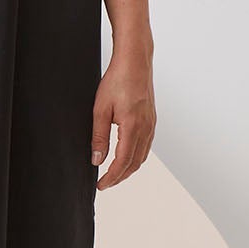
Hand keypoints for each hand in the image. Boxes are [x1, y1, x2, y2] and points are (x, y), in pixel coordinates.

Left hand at [91, 50, 155, 188]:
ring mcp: (151, 124)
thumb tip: (96, 160)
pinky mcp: (152, 120)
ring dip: (129, 168)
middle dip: (120, 177)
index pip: (123, 161)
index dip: (112, 177)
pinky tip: (126, 156)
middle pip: (135, 163)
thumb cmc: (117, 80)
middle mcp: (146, 128)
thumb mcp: (100, 109)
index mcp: (133, 127)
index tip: (101, 185)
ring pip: (142, 156)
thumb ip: (98, 137)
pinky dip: (136, 157)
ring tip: (114, 173)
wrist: (135, 61)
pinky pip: (146, 146)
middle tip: (105, 183)